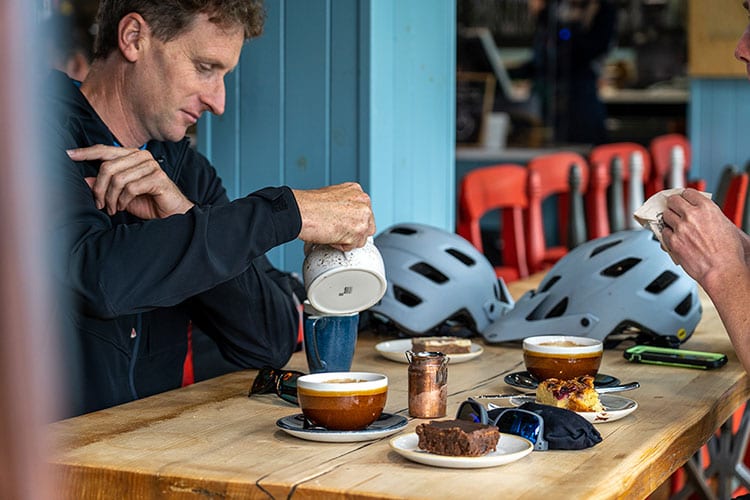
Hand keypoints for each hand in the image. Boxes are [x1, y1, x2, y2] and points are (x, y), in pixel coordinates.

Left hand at [68, 145, 193, 218]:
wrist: (172, 214)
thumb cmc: (148, 202)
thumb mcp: (120, 194)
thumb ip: (105, 185)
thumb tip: (85, 180)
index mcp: (132, 156)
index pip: (105, 150)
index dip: (86, 152)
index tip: (70, 155)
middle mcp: (142, 156)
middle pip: (108, 166)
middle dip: (99, 189)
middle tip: (99, 204)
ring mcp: (151, 166)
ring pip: (118, 178)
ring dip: (111, 198)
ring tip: (112, 208)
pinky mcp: (158, 178)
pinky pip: (131, 187)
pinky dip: (123, 200)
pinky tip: (123, 206)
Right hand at [292, 182, 374, 251]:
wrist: (300, 211)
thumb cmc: (309, 206)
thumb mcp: (331, 197)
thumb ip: (344, 206)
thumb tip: (346, 218)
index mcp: (356, 191)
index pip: (364, 212)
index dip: (352, 222)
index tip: (342, 224)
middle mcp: (363, 202)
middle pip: (367, 225)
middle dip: (353, 231)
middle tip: (337, 231)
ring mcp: (363, 216)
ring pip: (362, 237)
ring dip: (347, 239)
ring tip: (331, 233)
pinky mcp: (358, 231)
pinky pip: (353, 246)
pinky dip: (341, 246)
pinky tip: (330, 236)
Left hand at [661, 188, 744, 285]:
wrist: (722, 269)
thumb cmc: (729, 252)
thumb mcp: (727, 225)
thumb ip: (711, 216)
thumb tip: (704, 214)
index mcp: (707, 208)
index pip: (688, 193)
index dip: (685, 197)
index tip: (683, 199)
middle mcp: (691, 215)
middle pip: (673, 201)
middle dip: (673, 205)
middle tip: (674, 209)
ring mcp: (680, 228)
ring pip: (665, 216)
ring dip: (669, 219)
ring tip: (674, 225)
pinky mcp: (673, 241)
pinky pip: (664, 233)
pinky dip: (668, 235)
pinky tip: (674, 238)